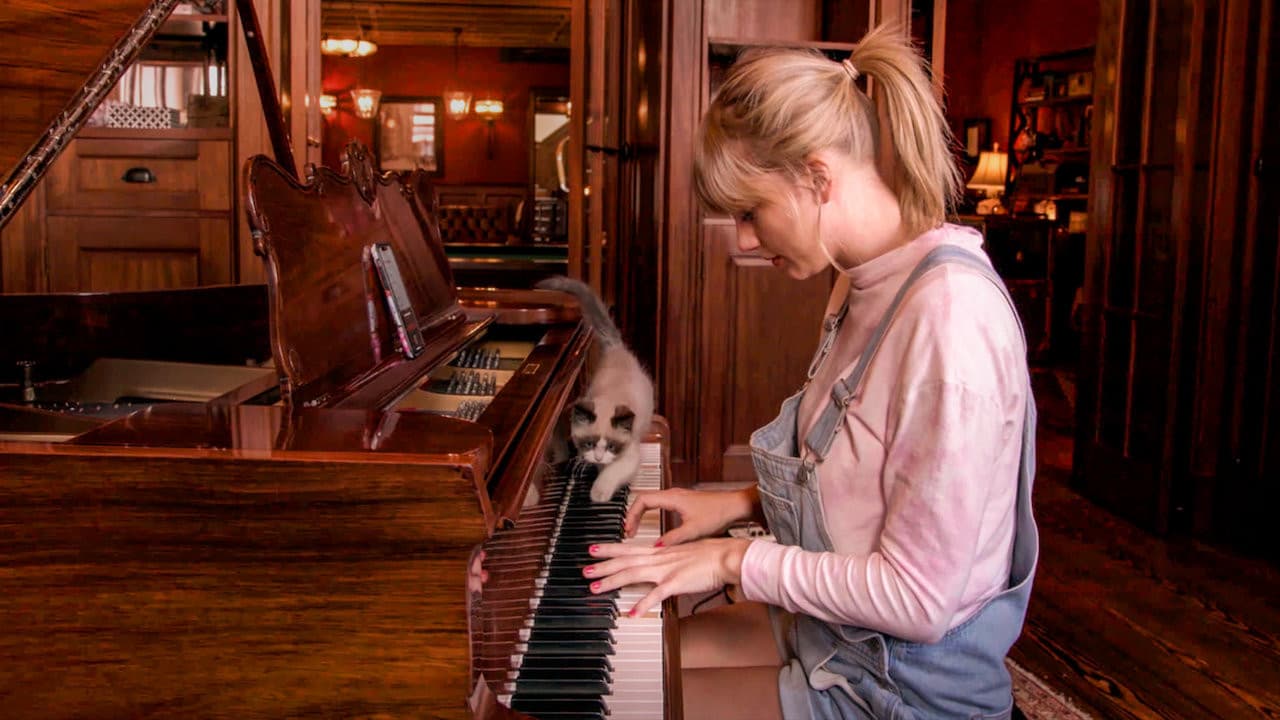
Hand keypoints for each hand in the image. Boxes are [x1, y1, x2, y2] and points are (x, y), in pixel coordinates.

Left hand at [583, 537, 751, 616]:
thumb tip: (659, 565)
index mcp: (660, 552)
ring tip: (596, 587)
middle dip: (602, 566)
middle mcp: (659, 558)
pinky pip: (656, 595)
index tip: (593, 549)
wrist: (727, 556)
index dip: (609, 549)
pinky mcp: (676, 582)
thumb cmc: (710, 555)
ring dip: (612, 581)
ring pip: (633, 574)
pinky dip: (643, 604)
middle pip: (624, 561)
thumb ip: (668, 560)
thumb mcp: (683, 553)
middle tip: (584, 570)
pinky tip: (632, 613)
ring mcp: (666, 570)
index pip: (629, 549)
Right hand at [624, 487, 755, 545]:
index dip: (632, 515)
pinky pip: (660, 505)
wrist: (735, 506)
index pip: (642, 501)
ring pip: (652, 502)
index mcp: (672, 497)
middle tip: (628, 531)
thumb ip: (673, 539)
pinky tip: (654, 526)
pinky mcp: (684, 502)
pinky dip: (652, 514)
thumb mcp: (693, 531)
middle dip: (633, 515)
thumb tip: (656, 547)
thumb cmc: (719, 513)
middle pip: (644, 500)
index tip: (629, 530)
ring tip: (636, 529)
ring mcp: (678, 497)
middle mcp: (673, 494)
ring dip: (642, 515)